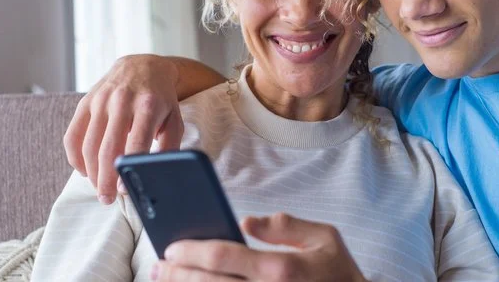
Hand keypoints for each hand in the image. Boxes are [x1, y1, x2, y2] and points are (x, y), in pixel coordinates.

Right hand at [63, 54, 184, 203]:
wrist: (143, 67)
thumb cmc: (162, 101)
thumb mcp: (174, 121)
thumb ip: (169, 148)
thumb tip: (157, 177)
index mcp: (147, 105)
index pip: (135, 144)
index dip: (127, 170)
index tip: (125, 191)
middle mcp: (121, 101)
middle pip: (107, 148)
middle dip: (104, 180)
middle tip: (106, 199)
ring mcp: (100, 100)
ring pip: (88, 145)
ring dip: (91, 173)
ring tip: (99, 189)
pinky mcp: (85, 102)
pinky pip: (72, 136)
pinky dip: (75, 158)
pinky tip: (85, 171)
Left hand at [153, 213, 367, 281]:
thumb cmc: (341, 276)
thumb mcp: (326, 238)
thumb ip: (286, 226)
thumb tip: (247, 221)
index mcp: (280, 269)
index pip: (224, 255)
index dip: (191, 250)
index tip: (172, 246)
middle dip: (176, 274)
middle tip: (158, 265)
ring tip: (164, 281)